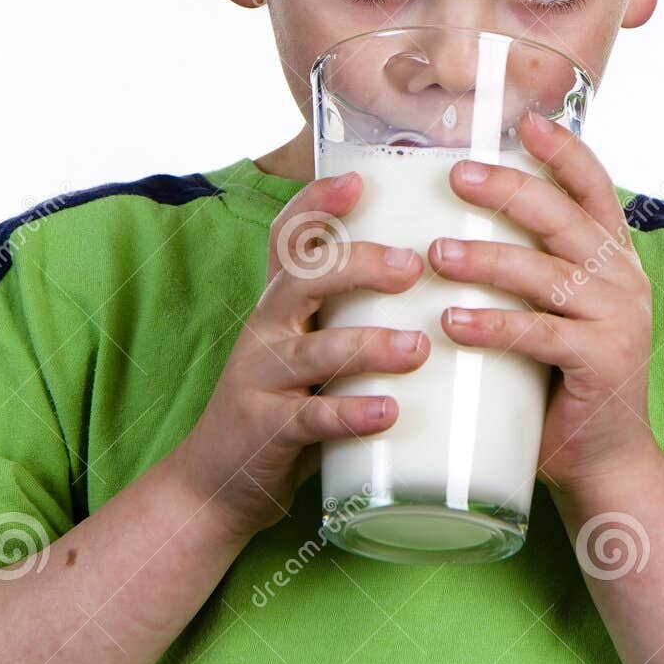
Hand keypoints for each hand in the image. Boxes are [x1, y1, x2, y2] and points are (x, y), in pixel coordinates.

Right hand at [171, 171, 427, 542]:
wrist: (217, 483)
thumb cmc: (286, 403)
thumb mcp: (311, 347)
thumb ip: (354, 316)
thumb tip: (445, 279)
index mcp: (281, 303)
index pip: (289, 238)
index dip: (316, 204)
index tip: (358, 180)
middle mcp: (266, 330)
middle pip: (303, 279)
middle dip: (359, 265)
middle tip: (413, 266)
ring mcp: (261, 379)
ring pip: (315, 350)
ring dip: (370, 345)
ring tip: (418, 346)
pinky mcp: (266, 431)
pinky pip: (310, 419)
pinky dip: (351, 414)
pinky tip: (388, 412)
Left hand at [428, 110, 656, 500]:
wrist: (604, 461)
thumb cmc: (559, 380)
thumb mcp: (555, 312)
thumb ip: (529, 268)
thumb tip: (448, 222)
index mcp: (613, 259)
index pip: (594, 188)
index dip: (564, 151)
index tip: (526, 121)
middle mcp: (623, 281)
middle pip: (565, 218)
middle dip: (511, 190)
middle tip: (459, 176)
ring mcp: (617, 321)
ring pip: (547, 273)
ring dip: (488, 258)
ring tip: (435, 253)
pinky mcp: (601, 364)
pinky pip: (540, 335)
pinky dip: (494, 325)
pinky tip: (453, 322)